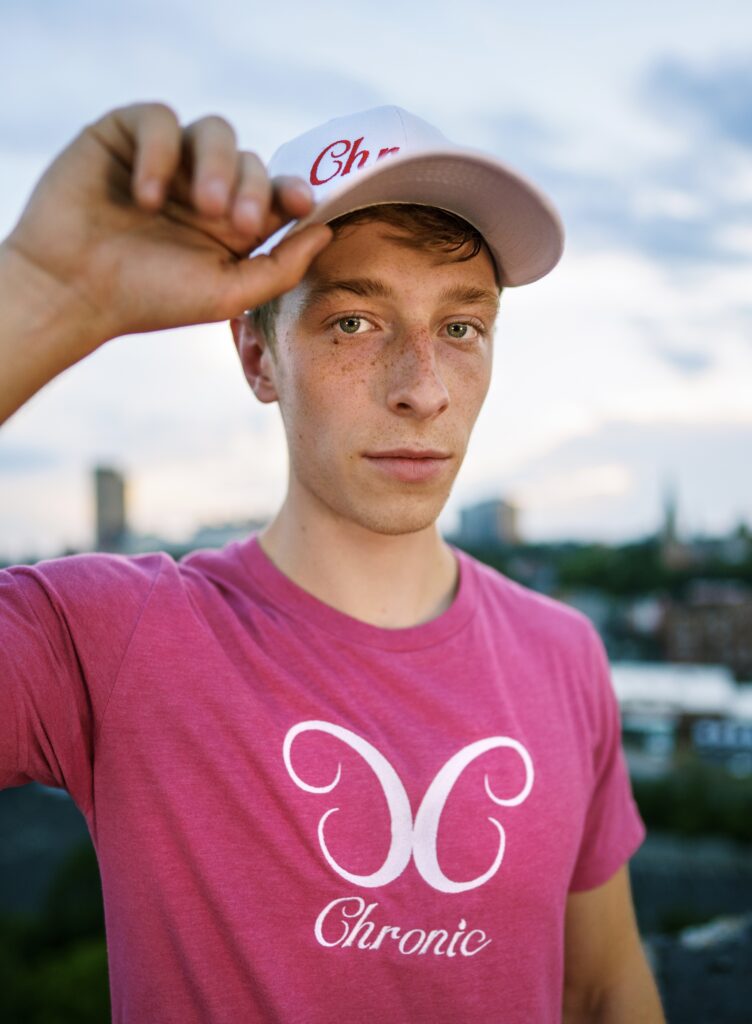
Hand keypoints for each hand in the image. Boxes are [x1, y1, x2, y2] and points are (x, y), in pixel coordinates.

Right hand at [3, 102, 331, 348]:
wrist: (73, 291)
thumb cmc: (149, 298)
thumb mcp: (226, 294)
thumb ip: (280, 267)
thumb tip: (328, 232)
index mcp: (233, 222)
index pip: (277, 192)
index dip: (294, 191)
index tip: (302, 204)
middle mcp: (204, 185)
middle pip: (250, 160)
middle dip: (252, 188)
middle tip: (238, 221)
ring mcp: (168, 158)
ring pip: (213, 131)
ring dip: (216, 164)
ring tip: (202, 206)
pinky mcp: (126, 135)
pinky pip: (159, 118)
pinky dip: (161, 152)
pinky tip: (148, 195)